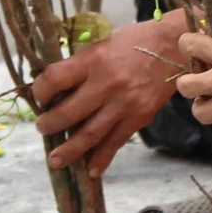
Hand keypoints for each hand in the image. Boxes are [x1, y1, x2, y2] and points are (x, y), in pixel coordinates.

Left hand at [31, 11, 184, 175]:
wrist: (172, 46)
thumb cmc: (134, 42)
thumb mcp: (102, 43)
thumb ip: (81, 65)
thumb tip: (57, 88)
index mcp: (94, 60)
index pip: (55, 79)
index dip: (40, 91)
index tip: (39, 97)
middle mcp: (107, 83)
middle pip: (68, 113)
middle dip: (50, 125)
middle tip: (42, 128)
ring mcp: (124, 104)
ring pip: (90, 135)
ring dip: (70, 150)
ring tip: (55, 160)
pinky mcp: (139, 117)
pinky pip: (115, 142)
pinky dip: (101, 158)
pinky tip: (90, 170)